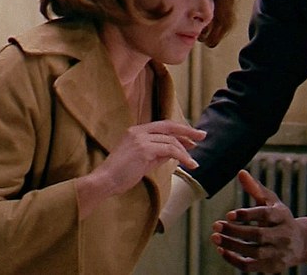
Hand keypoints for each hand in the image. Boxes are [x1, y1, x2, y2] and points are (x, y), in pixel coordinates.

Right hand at [77, 120, 205, 217]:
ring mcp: (141, 139)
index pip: (163, 125)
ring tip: (194, 162)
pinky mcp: (144, 149)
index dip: (180, 129)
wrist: (104, 181)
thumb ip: (158, 153)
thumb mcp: (143, 160)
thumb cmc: (121, 174)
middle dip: (188, 131)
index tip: (193, 135)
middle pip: (170, 127)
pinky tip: (189, 164)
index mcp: (136, 131)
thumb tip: (175, 151)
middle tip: (202, 136)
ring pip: (171, 141)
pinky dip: (182, 157)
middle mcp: (138, 131)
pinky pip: (170, 150)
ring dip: (185, 151)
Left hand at [210, 170, 306, 272]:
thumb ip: (256, 189)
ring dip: (232, 245)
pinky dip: (234, 260)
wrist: (300, 243)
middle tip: (216, 225)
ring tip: (215, 237)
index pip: (266, 214)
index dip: (247, 214)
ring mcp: (279, 253)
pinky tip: (222, 250)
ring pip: (254, 251)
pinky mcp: (272, 267)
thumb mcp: (272, 202)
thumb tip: (241, 172)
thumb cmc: (280, 219)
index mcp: (283, 216)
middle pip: (258, 235)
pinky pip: (251, 266)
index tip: (228, 214)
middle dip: (235, 231)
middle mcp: (283, 235)